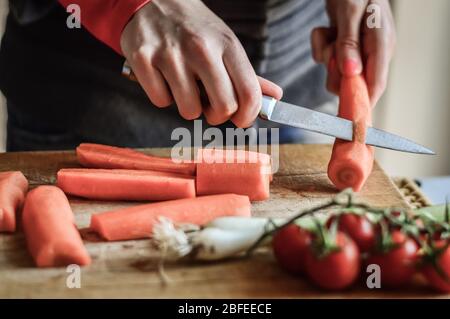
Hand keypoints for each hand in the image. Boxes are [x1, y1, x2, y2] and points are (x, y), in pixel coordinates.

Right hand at [120, 0, 282, 126]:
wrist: (154, 0)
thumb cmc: (195, 29)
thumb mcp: (225, 44)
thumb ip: (249, 75)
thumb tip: (275, 97)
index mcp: (227, 45)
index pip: (249, 94)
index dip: (248, 116)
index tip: (240, 120)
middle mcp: (201, 49)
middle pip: (223, 108)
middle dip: (218, 116)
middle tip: (211, 106)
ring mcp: (170, 54)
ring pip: (189, 111)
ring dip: (189, 107)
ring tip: (185, 87)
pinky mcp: (143, 60)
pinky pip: (160, 101)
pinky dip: (163, 97)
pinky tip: (164, 78)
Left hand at [311, 0, 395, 105]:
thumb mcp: (350, 12)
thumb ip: (350, 43)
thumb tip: (351, 73)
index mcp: (382, 46)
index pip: (376, 85)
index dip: (362, 104)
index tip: (346, 118)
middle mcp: (372, 53)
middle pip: (351, 83)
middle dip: (334, 71)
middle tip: (331, 51)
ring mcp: (358, 51)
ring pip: (336, 71)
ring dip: (325, 55)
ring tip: (328, 34)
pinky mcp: (345, 48)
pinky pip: (328, 58)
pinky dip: (321, 45)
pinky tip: (325, 30)